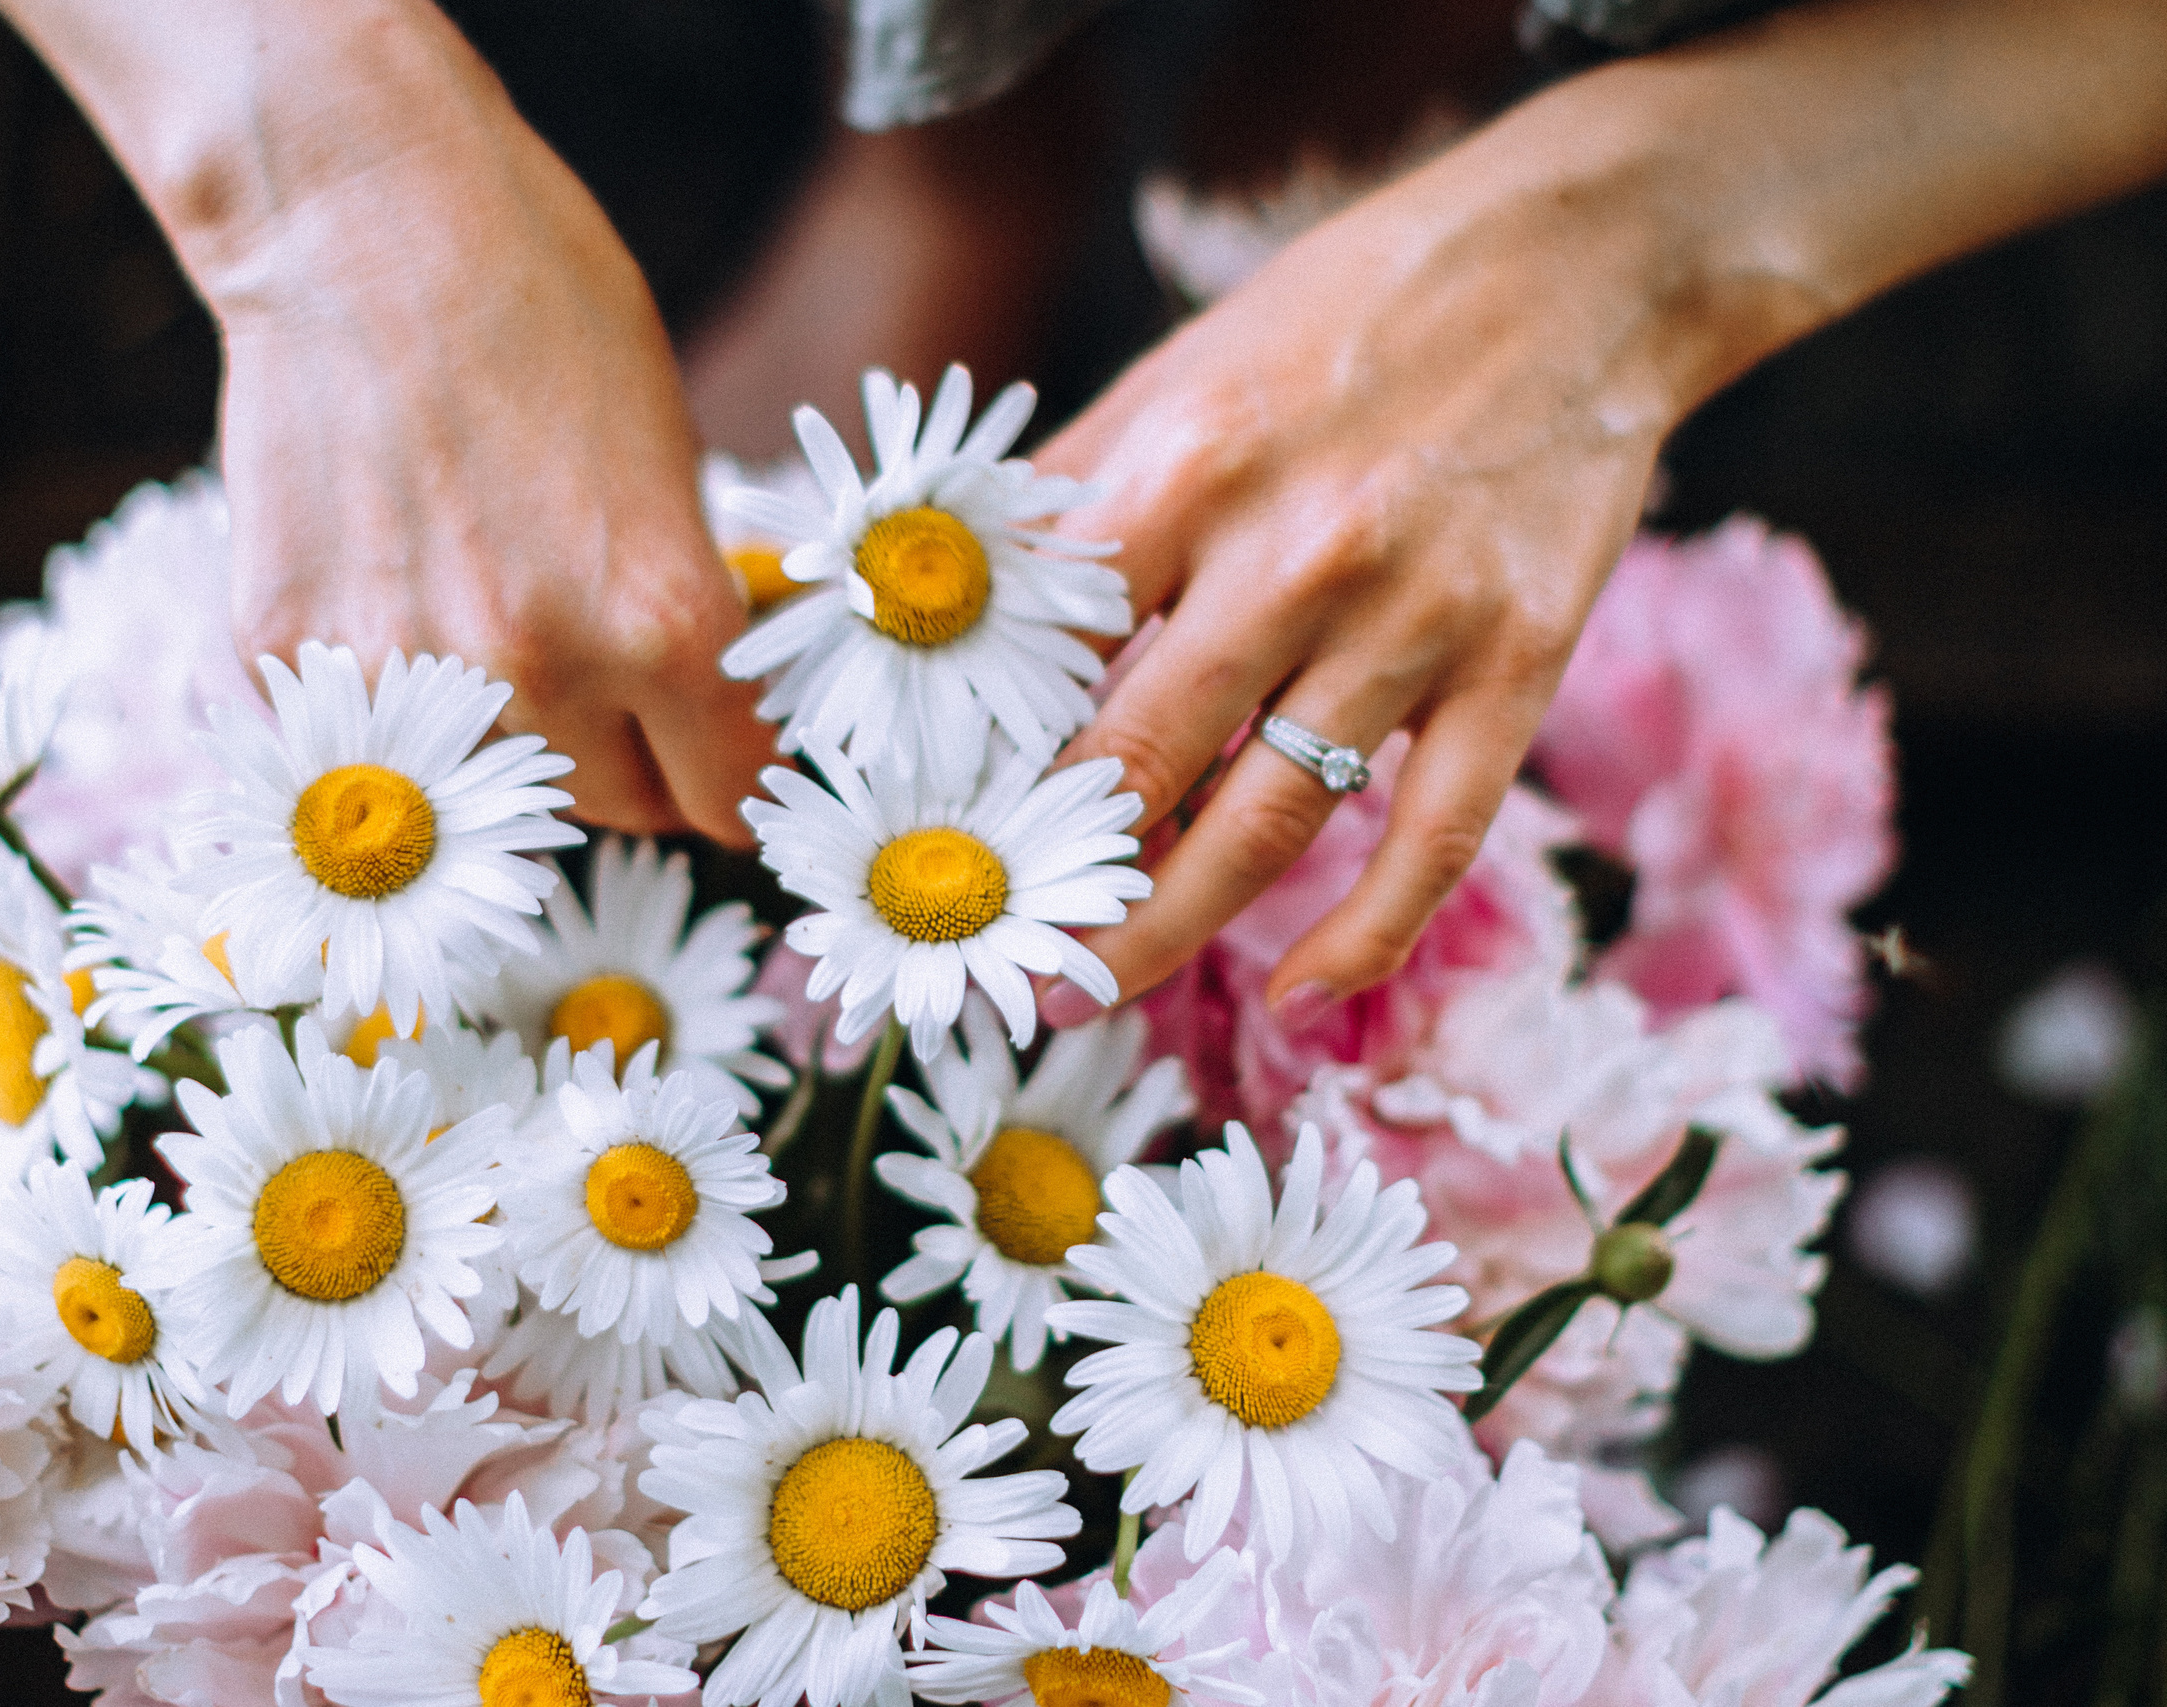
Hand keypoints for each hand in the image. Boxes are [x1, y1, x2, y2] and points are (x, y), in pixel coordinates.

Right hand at [0, 0, 770, 841]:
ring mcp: (403, 671)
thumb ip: (681, 608)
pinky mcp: (285, 653)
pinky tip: (385, 599)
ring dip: (500, 740)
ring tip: (485, 624)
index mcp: (665, 620)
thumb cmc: (540, 303)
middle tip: (598, 683)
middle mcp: (542, 669)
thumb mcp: (671, 462)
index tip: (712, 766)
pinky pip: (354, 736)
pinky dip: (374, 701)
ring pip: (485, 791)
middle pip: (613, 808)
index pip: (724, 796)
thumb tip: (693, 712)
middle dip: (620, 760)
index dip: (728, 783)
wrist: (361, 216)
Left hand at [1036, 0, 2166, 1023]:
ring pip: (1269, 819)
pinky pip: (1434, 836)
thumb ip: (1069, 494)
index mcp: (1188, 466)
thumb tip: (939, 604)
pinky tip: (1297, 992)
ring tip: (1089, 993)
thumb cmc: (1346, 317)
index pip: (1045, 649)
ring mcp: (1417, 619)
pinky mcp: (1518, 663)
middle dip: (1049, 873)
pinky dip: (1364, 933)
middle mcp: (1297, 551)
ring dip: (1166, 926)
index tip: (927, 825)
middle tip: (983, 950)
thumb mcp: (1183, 371)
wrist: (1582, 262)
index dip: (975, 749)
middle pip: (1140, 757)